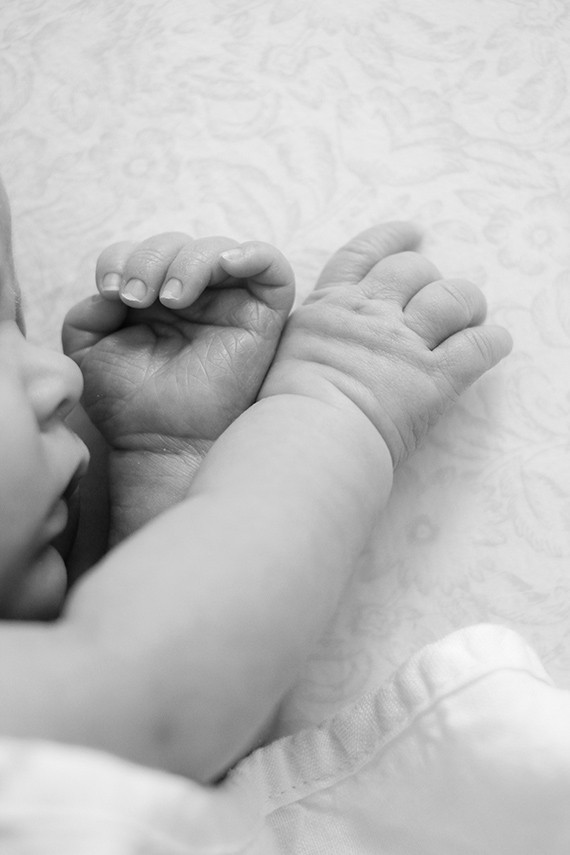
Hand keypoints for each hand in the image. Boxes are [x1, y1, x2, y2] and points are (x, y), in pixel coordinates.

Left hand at [63, 233, 294, 452]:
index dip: (122, 257)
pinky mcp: (264, 318)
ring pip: (219, 249)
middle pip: (177, 244)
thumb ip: (89, 312)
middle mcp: (194, 296)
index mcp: (154, 297)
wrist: (162, 441)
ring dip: (188, 262)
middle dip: (150, 260)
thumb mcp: (89, 351)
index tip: (110, 290)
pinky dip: (253, 253)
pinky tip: (226, 265)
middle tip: (136, 297)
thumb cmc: (129, 403)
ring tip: (169, 298)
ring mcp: (229, 304)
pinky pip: (273, 267)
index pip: (141, 251)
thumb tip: (114, 289)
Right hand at [260, 222, 512, 466]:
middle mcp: (369, 314)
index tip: (414, 233)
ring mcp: (403, 344)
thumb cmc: (289, 411)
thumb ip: (316, 333)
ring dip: (467, 305)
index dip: (393, 238)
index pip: (365, 253)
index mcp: (330, 306)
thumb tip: (334, 337)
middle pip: (414, 269)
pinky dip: (493, 341)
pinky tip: (496, 344)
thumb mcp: (290, 353)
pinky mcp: (435, 377)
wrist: (307, 440)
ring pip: (452, 298)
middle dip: (432, 282)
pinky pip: (479, 346)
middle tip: (441, 304)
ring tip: (472, 318)